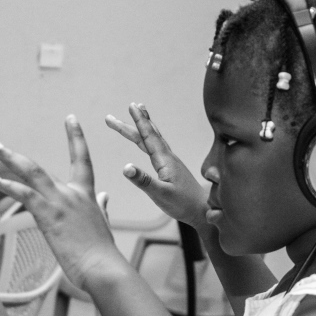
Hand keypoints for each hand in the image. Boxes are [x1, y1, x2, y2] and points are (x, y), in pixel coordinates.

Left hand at [0, 116, 122, 291]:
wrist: (104, 268)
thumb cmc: (102, 254)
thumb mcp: (103, 224)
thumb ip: (101, 208)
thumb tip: (104, 197)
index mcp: (86, 196)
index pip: (82, 160)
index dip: (76, 138)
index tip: (70, 119)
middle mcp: (72, 194)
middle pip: (39, 168)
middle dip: (15, 156)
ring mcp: (60, 202)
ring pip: (31, 172)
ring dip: (9, 160)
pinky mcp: (50, 215)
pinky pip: (25, 194)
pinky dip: (9, 186)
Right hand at [105, 103, 208, 229]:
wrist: (203, 210)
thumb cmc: (183, 204)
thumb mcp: (160, 194)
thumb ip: (143, 181)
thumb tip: (125, 167)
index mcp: (164, 160)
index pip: (148, 136)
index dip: (139, 120)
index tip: (131, 105)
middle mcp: (168, 157)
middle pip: (146, 135)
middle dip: (130, 124)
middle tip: (112, 117)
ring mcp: (170, 161)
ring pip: (152, 139)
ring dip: (142, 127)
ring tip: (137, 113)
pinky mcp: (171, 168)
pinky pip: (157, 147)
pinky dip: (149, 138)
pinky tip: (148, 140)